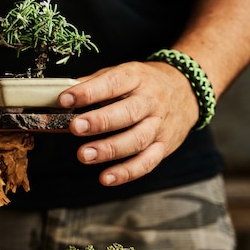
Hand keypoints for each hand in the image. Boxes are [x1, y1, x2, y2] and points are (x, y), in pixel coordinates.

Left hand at [58, 61, 199, 185]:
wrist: (186, 90)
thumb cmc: (145, 83)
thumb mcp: (123, 72)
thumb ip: (94, 83)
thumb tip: (64, 93)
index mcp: (137, 78)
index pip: (113, 83)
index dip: (88, 92)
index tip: (65, 99)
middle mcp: (151, 101)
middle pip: (127, 113)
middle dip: (100, 121)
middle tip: (76, 127)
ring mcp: (159, 126)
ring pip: (136, 140)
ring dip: (109, 149)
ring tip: (84, 155)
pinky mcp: (164, 146)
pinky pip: (147, 162)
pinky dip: (127, 172)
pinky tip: (106, 177)